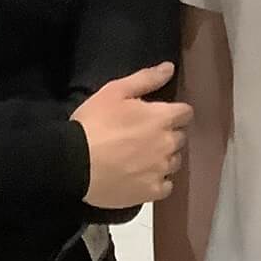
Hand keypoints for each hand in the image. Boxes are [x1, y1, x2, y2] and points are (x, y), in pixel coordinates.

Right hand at [69, 64, 186, 209]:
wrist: (74, 164)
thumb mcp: (114, 91)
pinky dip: (158, 181)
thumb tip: (170, 68)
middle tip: (147, 135)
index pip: (186, 112)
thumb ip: (146, 79)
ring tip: (144, 157)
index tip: (161, 114)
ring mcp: (161, 171)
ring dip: (164, 158)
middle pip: (181, 138)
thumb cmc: (94, 123)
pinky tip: (143, 177)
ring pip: (174, 162)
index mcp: (162, 118)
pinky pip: (166, 186)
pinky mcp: (151, 192)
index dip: (175, 112)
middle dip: (168, 134)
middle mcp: (168, 144)